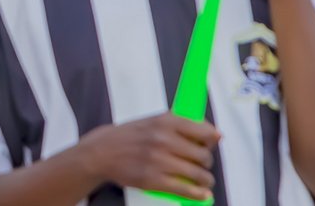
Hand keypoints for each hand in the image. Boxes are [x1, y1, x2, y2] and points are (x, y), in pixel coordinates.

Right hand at [80, 113, 219, 199]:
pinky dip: (198, 194)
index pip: (203, 130)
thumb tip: (212, 133)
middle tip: (203, 165)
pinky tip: (202, 194)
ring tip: (204, 181)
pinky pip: (185, 189)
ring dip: (206, 180)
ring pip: (197, 174)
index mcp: (165, 121)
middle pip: (202, 155)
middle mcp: (164, 139)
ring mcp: (159, 161)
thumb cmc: (130, 136)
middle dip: (207, 162)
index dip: (212, 139)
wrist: (103, 151)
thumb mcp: (153, 120)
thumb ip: (179, 124)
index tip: (211, 143)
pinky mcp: (153, 180)